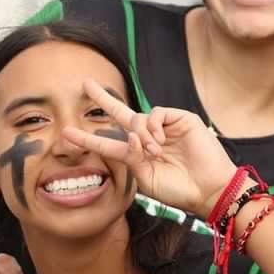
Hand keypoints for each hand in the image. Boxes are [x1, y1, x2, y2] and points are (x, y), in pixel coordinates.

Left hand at [61, 78, 237, 217]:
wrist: (208, 189)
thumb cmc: (178, 189)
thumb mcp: (146, 179)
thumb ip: (131, 158)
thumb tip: (129, 135)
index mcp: (138, 155)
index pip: (109, 143)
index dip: (88, 139)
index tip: (66, 133)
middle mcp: (149, 137)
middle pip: (122, 114)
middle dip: (103, 99)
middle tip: (86, 84)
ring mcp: (166, 128)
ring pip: (139, 118)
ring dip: (140, 134)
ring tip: (154, 151)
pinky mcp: (182, 119)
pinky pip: (157, 114)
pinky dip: (152, 126)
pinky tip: (159, 141)